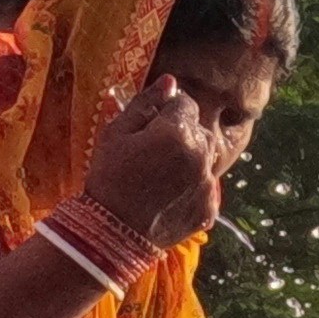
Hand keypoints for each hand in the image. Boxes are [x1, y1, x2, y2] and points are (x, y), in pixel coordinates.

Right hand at [82, 75, 255, 252]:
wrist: (111, 234)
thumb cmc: (109, 179)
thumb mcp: (115, 134)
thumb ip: (144, 104)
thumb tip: (169, 82)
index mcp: (179, 132)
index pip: (184, 104)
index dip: (165, 113)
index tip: (148, 129)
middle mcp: (201, 155)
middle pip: (199, 130)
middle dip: (180, 135)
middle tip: (152, 154)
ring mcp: (208, 184)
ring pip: (204, 158)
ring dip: (188, 160)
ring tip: (159, 177)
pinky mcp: (209, 209)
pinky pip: (204, 187)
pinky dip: (191, 188)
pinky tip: (166, 197)